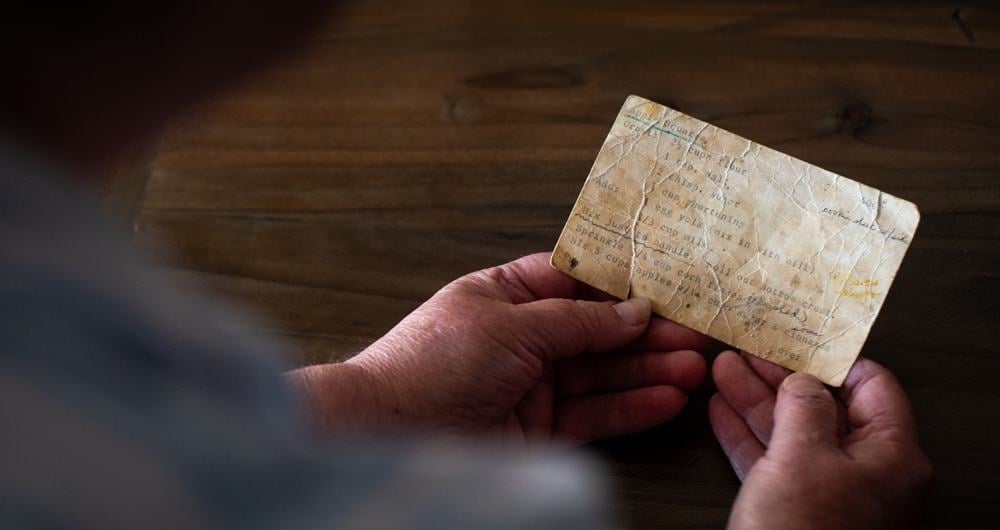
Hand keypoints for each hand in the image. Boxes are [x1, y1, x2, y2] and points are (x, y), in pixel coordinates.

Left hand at [290, 252, 709, 446]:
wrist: (393, 429)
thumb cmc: (432, 362)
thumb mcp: (510, 325)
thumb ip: (576, 320)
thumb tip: (630, 310)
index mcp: (506, 295)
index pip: (575, 281)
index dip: (620, 284)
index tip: (666, 284)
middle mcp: (522, 338)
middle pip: (597, 330)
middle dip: (647, 332)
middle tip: (695, 331)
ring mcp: (533, 384)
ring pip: (603, 374)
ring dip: (650, 370)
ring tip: (694, 367)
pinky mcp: (541, 427)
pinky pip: (595, 414)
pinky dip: (632, 408)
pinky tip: (667, 399)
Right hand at [710, 351, 931, 529]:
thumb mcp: (803, 456)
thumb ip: (803, 406)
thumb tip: (801, 380)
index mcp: (891, 456)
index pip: (871, 386)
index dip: (832, 357)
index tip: (800, 335)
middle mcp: (867, 475)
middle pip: (824, 407)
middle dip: (780, 375)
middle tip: (751, 349)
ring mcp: (831, 495)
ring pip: (792, 433)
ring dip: (755, 399)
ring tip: (725, 370)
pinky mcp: (797, 513)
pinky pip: (772, 463)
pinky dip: (746, 435)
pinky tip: (723, 412)